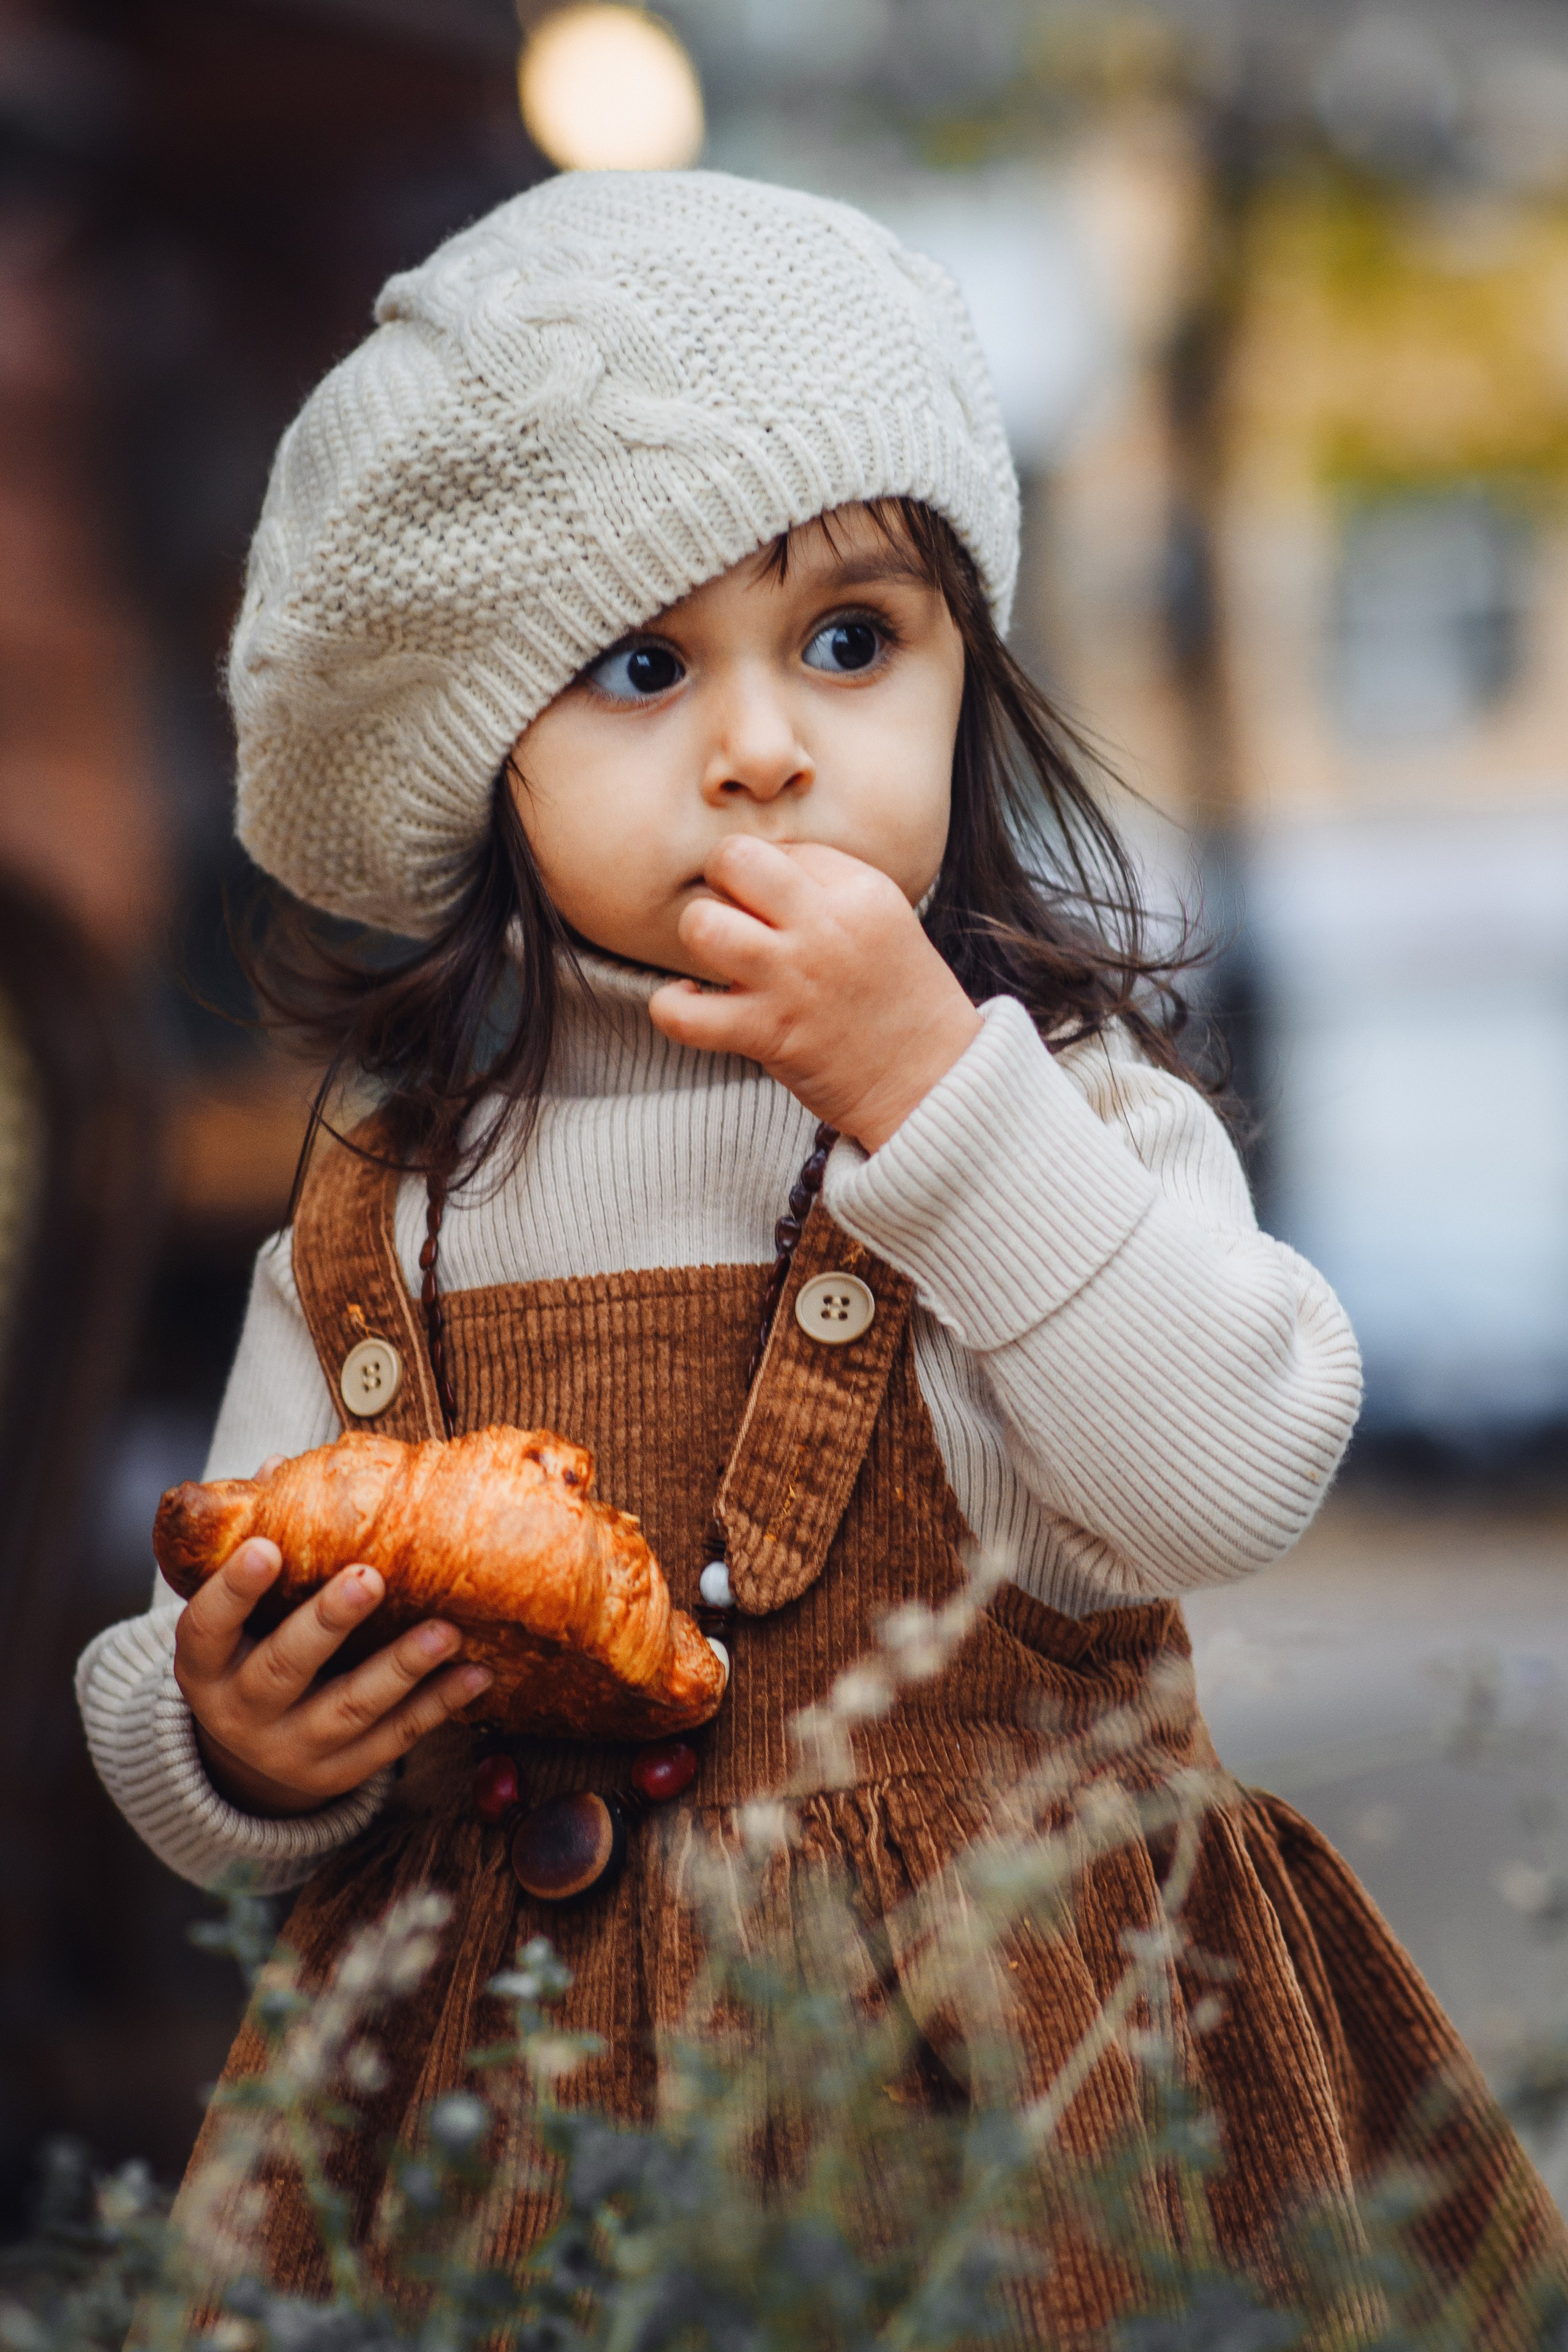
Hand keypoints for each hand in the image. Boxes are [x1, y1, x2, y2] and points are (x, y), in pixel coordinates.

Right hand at [174, 1536, 491, 1816]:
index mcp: (204, 1665)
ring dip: (401, 1667)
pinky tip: (475, 1674)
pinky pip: (393, 1739)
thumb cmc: (248, 1647)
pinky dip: (437, 1706)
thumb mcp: (235, 1610)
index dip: (234, 1590)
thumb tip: (280, 1466)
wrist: (250, 1749)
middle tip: (370, 1578)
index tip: (266, 1548)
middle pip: (283, 1667)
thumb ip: (257, 1541)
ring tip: (446, 1630)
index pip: (207, 1626)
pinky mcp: (340, 1772)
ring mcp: (292, 1748)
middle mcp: (240, 1712)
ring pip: (349, 1708)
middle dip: (328, 1622)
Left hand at [647, 839, 981, 1151]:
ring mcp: (793, 979)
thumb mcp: (884, 919)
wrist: (932, 1080)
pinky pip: (684, 1013)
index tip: (781, 908)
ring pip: (701, 925)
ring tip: (716, 957)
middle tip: (734, 911)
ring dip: (698, 937)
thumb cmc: (901, 1000)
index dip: (767, 875)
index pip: (780, 848)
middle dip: (719, 880)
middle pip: (733, 859)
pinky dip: (672, 1006)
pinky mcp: (769, 1033)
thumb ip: (828, 887)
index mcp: (860, 890)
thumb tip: (756, 868)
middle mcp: (824, 925)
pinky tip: (691, 1001)